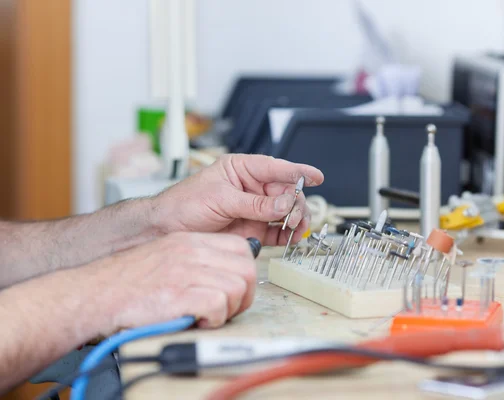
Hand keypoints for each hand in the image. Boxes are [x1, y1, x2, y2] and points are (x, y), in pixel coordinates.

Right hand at [87, 232, 256, 333]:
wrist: (96, 293)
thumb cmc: (127, 281)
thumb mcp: (166, 256)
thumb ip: (196, 260)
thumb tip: (226, 271)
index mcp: (190, 241)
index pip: (242, 248)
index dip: (245, 272)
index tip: (236, 288)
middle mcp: (191, 252)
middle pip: (247, 269)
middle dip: (244, 294)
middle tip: (227, 307)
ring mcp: (186, 271)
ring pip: (238, 288)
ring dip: (229, 309)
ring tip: (208, 315)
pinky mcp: (179, 294)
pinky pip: (220, 305)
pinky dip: (214, 319)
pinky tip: (197, 320)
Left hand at [152, 154, 323, 245]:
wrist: (165, 230)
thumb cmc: (184, 204)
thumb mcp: (220, 199)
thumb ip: (254, 204)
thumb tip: (283, 205)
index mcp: (243, 170)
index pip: (276, 167)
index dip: (298, 172)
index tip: (316, 176)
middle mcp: (252, 188)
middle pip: (286, 192)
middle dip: (296, 202)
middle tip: (293, 215)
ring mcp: (254, 210)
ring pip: (285, 212)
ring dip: (294, 220)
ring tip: (293, 228)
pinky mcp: (252, 230)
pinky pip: (277, 233)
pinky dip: (286, 236)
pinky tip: (289, 238)